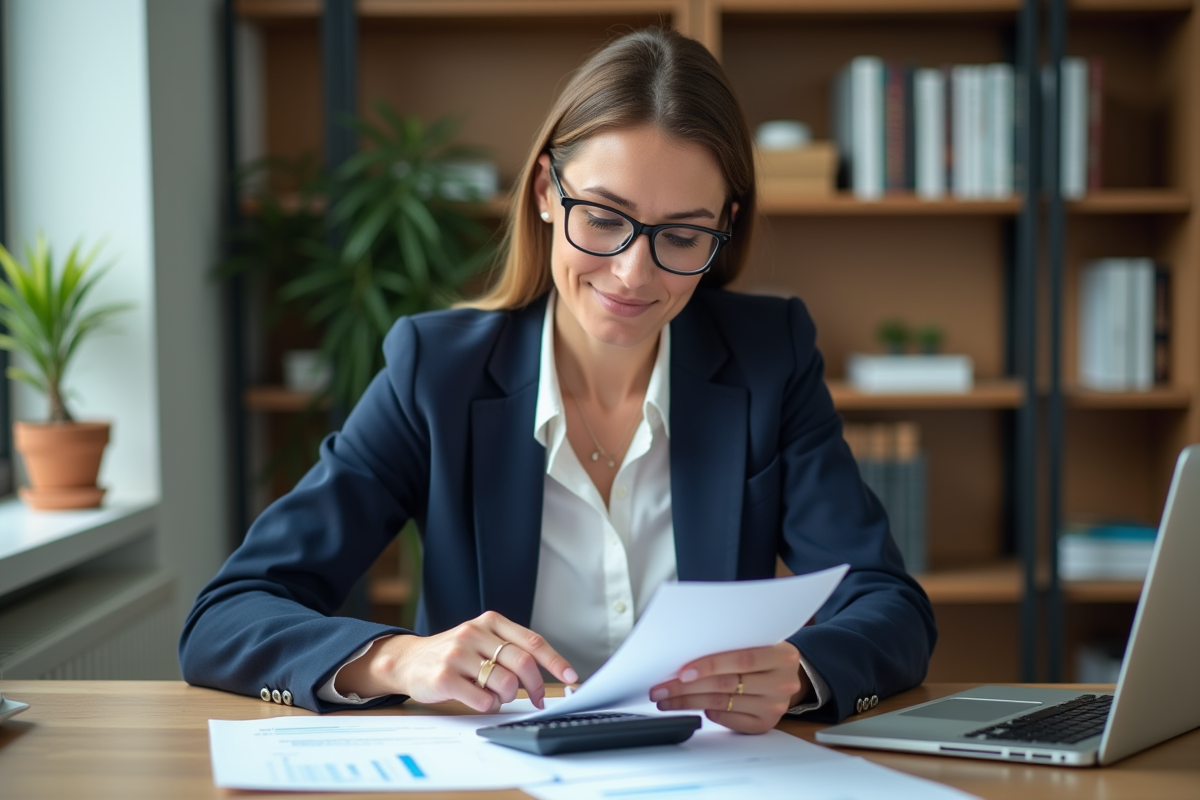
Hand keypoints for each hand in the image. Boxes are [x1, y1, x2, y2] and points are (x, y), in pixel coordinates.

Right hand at [335, 611, 577, 711]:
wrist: (407, 661)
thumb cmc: (452, 654)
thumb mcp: (480, 641)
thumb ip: (508, 650)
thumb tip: (544, 675)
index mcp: (489, 621)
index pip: (532, 641)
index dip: (554, 661)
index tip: (571, 676)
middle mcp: (474, 632)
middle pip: (522, 662)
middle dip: (536, 686)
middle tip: (538, 699)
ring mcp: (457, 653)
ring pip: (505, 682)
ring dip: (507, 696)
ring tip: (496, 696)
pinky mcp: (444, 676)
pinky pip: (483, 699)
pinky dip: (488, 705)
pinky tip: (479, 700)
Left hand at [648, 641, 807, 733]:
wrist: (787, 675)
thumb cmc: (763, 655)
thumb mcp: (757, 642)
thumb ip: (731, 645)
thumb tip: (685, 651)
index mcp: (782, 655)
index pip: (741, 659)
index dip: (710, 665)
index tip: (682, 672)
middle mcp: (782, 682)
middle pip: (727, 684)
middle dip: (687, 687)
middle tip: (662, 688)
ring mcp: (775, 706)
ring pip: (722, 703)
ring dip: (689, 702)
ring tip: (667, 700)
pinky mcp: (765, 723)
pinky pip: (730, 720)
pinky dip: (710, 713)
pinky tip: (694, 707)